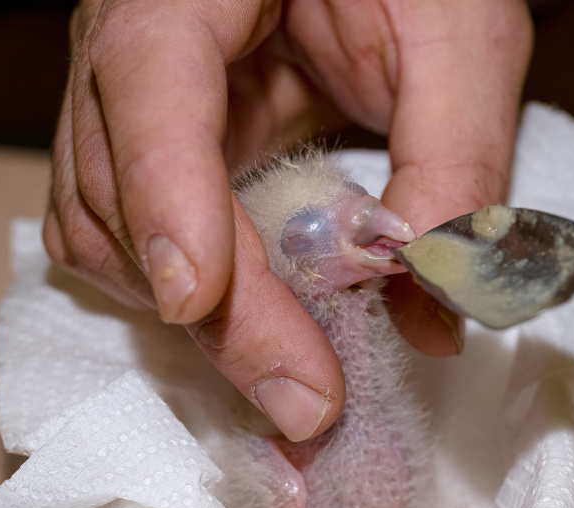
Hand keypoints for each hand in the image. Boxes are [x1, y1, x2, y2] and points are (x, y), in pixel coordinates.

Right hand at [43, 0, 532, 441]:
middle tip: (310, 399)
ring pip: (111, 233)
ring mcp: (135, 107)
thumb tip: (432, 318)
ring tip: (300, 373)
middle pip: (121, 186)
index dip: (166, 193)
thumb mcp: (462, 42)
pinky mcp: (158, 156)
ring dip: (205, 318)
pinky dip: (202, 300)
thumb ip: (455, 164)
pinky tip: (270, 328)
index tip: (201, 299)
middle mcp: (134, 43)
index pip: (149, 76)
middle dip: (218, 308)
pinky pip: (139, 244)